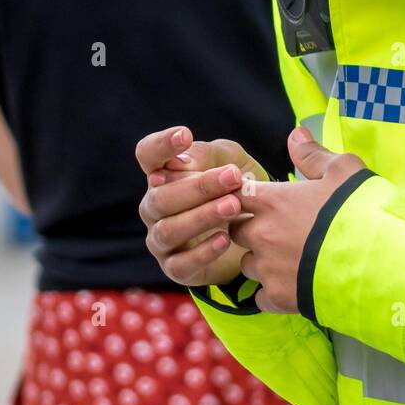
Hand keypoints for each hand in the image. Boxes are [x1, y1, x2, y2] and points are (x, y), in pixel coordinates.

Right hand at [135, 126, 267, 288]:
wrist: (257, 228)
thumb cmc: (236, 187)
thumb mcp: (231, 161)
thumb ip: (210, 155)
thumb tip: (185, 161)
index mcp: (163, 174)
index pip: (148, 154)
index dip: (161, 145)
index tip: (186, 135)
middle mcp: (154, 206)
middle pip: (161, 195)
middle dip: (198, 186)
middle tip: (232, 177)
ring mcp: (161, 239)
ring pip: (169, 229)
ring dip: (202, 216)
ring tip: (233, 206)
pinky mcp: (175, 268)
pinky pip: (181, 263)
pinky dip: (203, 252)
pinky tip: (225, 239)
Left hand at [228, 127, 366, 313]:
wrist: (376, 260)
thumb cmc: (358, 209)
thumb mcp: (342, 170)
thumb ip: (312, 154)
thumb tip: (295, 134)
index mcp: (273, 201)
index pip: (236, 194)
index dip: (243, 195)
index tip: (257, 199)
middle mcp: (262, 234)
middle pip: (235, 229)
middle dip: (248, 227)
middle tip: (273, 227)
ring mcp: (268, 269)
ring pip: (245, 264)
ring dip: (258, 259)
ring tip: (284, 257)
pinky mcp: (279, 298)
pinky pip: (259, 296)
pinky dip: (269, 291)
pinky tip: (288, 284)